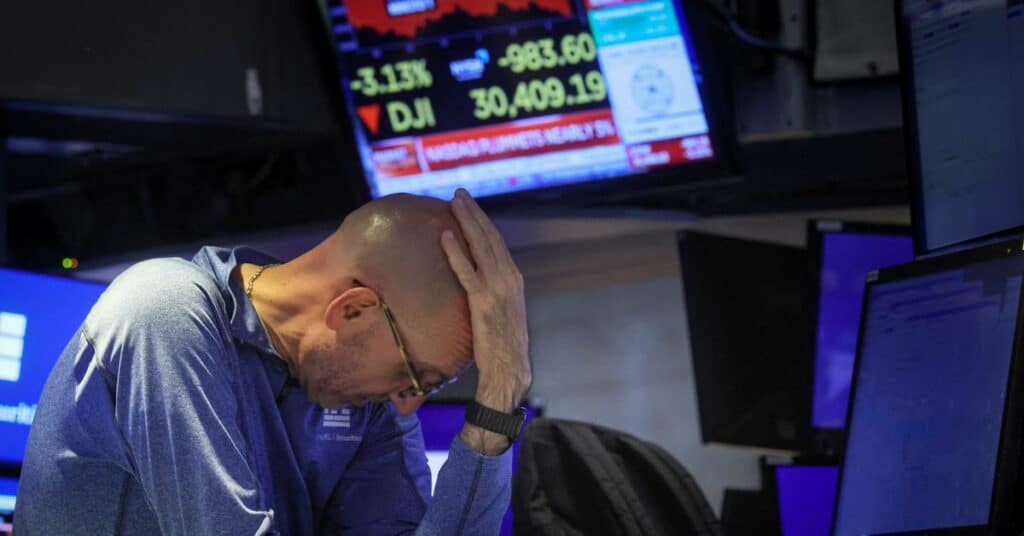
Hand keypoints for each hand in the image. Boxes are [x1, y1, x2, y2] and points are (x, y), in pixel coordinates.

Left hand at [442, 189, 531, 453]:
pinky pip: (467, 271)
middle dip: (474, 213)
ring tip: (453, 202)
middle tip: (459, 193)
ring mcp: (498, 289)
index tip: (469, 205)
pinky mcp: (483, 302)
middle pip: (490, 237)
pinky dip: (456, 252)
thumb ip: (490, 291)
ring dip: (466, 221)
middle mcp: (509, 278)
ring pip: (481, 247)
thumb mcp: (500, 310)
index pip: (497, 242)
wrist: (510, 369)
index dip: (482, 222)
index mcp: (514, 279)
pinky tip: (445, 236)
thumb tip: (472, 279)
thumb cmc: (501, 344)